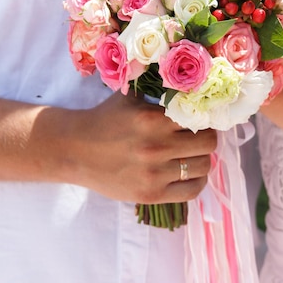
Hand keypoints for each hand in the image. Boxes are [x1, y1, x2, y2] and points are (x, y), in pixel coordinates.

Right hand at [64, 91, 216, 201]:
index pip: (200, 118)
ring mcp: (153, 173)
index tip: (202, 118)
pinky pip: (191, 190)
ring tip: (191, 154)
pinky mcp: (150, 194)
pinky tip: (190, 173)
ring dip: (201, 159)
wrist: (75, 149)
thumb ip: (161, 91)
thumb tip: (197, 87)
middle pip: (207, 142)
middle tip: (198, 135)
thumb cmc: (106, 119)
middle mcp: (155, 146)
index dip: (205, 117)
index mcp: (152, 119)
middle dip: (206, 137)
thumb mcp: (132, 97)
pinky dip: (197, 181)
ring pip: (202, 166)